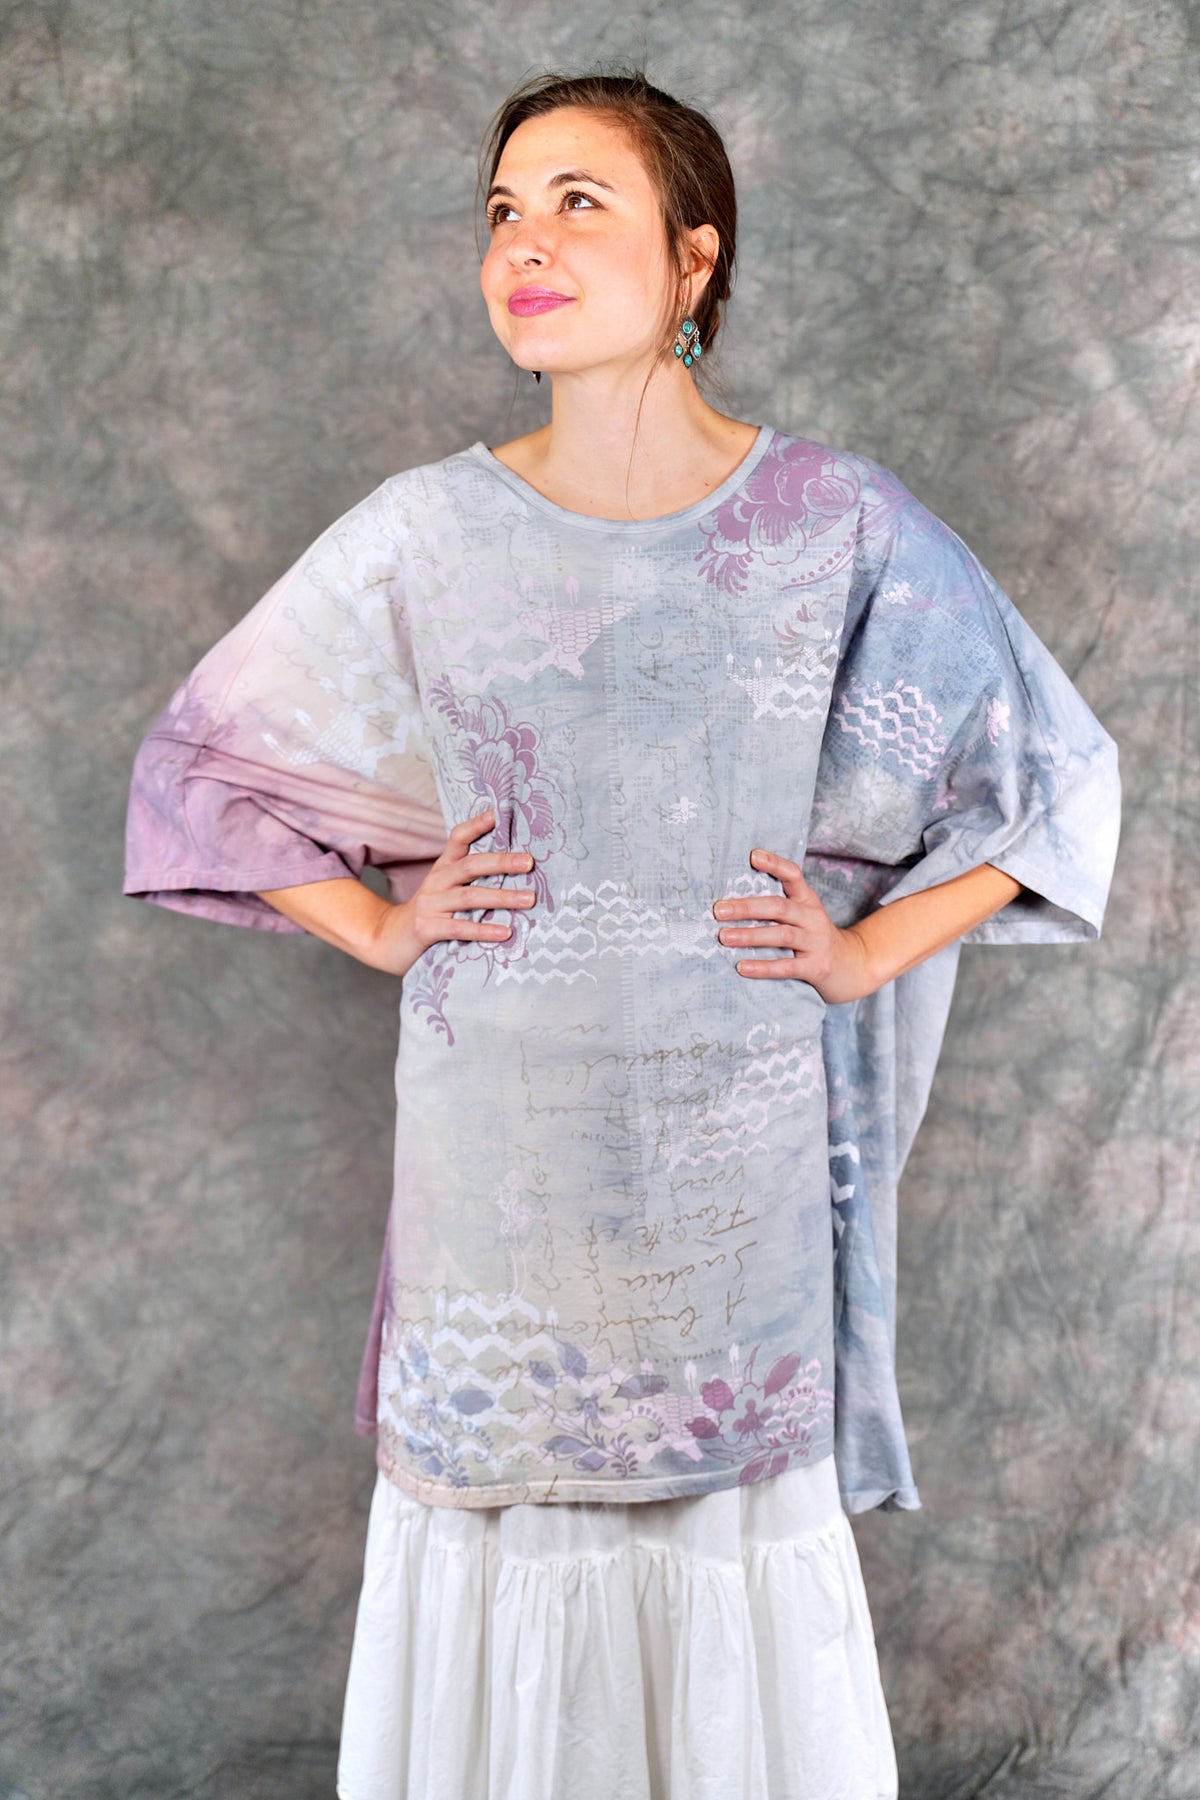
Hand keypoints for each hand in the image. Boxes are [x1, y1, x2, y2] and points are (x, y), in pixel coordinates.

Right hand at [370, 808, 536, 978]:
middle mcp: (436, 882)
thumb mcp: (444, 888)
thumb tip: (513, 865)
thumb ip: (470, 877)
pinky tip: (505, 931)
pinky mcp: (427, 929)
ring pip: (470, 897)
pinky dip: (483, 929)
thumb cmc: (429, 913)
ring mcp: (431, 905)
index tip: (498, 814)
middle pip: (470, 865)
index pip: (458, 839)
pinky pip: (459, 928)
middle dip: (502, 862)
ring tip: (528, 899)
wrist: (389, 939)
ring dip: (502, 897)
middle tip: (529, 862)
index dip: (476, 825)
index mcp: (442, 868)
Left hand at [713, 847, 874, 1003]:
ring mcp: (816, 943)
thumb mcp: (804, 915)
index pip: (794, 875)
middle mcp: (813, 918)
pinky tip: (742, 966)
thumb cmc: (816, 938)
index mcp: (808, 901)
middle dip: (747, 907)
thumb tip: (734, 899)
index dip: (775, 864)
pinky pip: (786, 966)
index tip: (752, 856)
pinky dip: (763, 967)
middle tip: (719, 910)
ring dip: (750, 935)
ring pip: (780, 935)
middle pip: (779, 907)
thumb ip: (780, 905)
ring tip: (724, 937)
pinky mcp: (816, 967)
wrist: (853, 967)